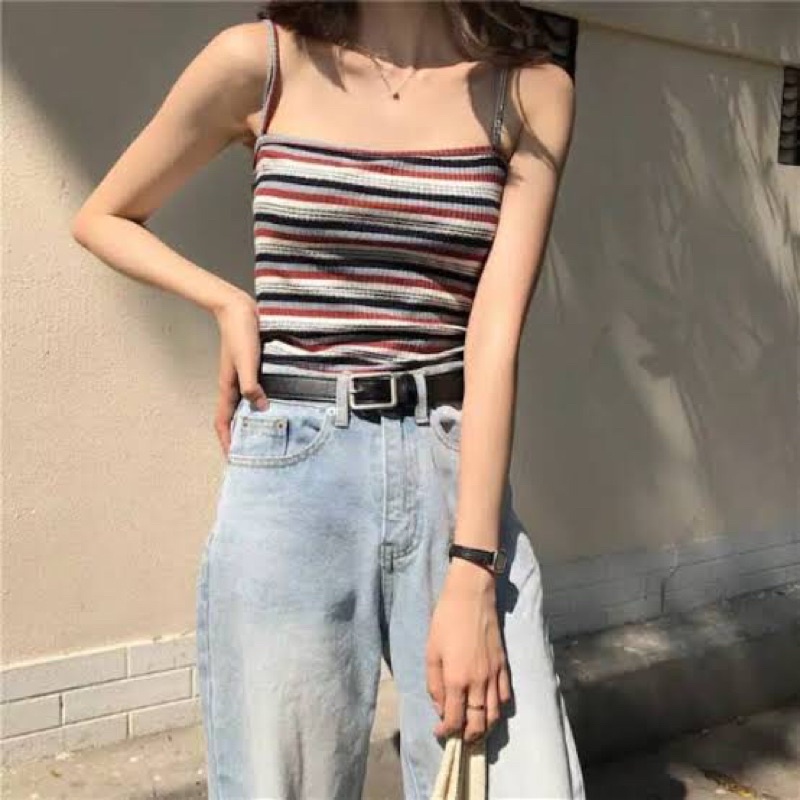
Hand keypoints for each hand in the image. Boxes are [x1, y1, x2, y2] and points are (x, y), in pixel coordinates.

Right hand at [212, 291, 269, 456]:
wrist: (238, 310)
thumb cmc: (240, 335)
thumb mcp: (246, 362)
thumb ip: (252, 385)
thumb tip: (261, 408)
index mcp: (228, 387)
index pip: (223, 421)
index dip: (226, 441)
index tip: (234, 459)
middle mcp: (233, 386)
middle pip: (233, 418)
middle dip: (239, 436)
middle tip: (253, 453)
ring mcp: (242, 377)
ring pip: (244, 406)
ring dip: (250, 421)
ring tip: (266, 434)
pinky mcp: (251, 368)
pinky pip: (254, 392)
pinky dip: (260, 403)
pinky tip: (274, 405)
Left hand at [425, 557, 510, 743]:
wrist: (471, 597)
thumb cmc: (445, 621)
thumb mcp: (431, 652)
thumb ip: (434, 684)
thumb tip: (440, 707)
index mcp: (456, 680)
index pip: (455, 720)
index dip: (447, 731)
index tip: (440, 732)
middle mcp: (478, 683)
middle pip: (478, 724)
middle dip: (468, 737)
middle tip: (459, 738)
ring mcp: (494, 676)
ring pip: (494, 715)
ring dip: (484, 728)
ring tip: (474, 729)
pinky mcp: (504, 666)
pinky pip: (505, 697)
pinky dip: (498, 709)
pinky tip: (489, 708)